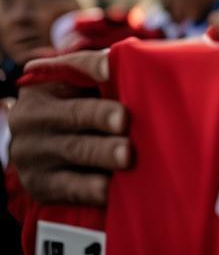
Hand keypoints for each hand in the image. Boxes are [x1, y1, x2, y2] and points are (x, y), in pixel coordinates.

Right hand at [9, 51, 129, 206]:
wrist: (45, 155)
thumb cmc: (82, 111)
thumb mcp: (83, 89)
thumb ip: (109, 76)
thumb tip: (149, 66)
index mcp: (46, 85)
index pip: (73, 69)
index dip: (92, 68)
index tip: (110, 70)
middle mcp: (32, 117)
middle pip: (73, 113)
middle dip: (100, 116)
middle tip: (124, 120)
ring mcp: (33, 153)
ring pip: (74, 150)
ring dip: (102, 152)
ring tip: (126, 156)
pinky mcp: (41, 185)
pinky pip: (69, 187)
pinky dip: (91, 188)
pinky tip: (110, 188)